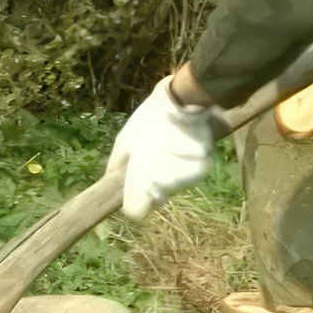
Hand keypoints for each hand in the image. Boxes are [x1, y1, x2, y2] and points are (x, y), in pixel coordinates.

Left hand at [106, 76, 214, 220]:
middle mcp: (165, 186)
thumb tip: (110, 180)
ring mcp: (185, 180)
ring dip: (169, 175)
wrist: (185, 101)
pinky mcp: (202, 171)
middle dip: (152, 185)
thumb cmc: (150, 120)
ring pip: (173, 187)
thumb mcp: (125, 139)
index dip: (134, 202)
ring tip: (169, 150)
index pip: (136, 211)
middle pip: (156, 198)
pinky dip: (184, 168)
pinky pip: (189, 177)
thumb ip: (116, 164)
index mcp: (142, 182)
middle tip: (153, 161)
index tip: (134, 189)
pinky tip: (182, 149)